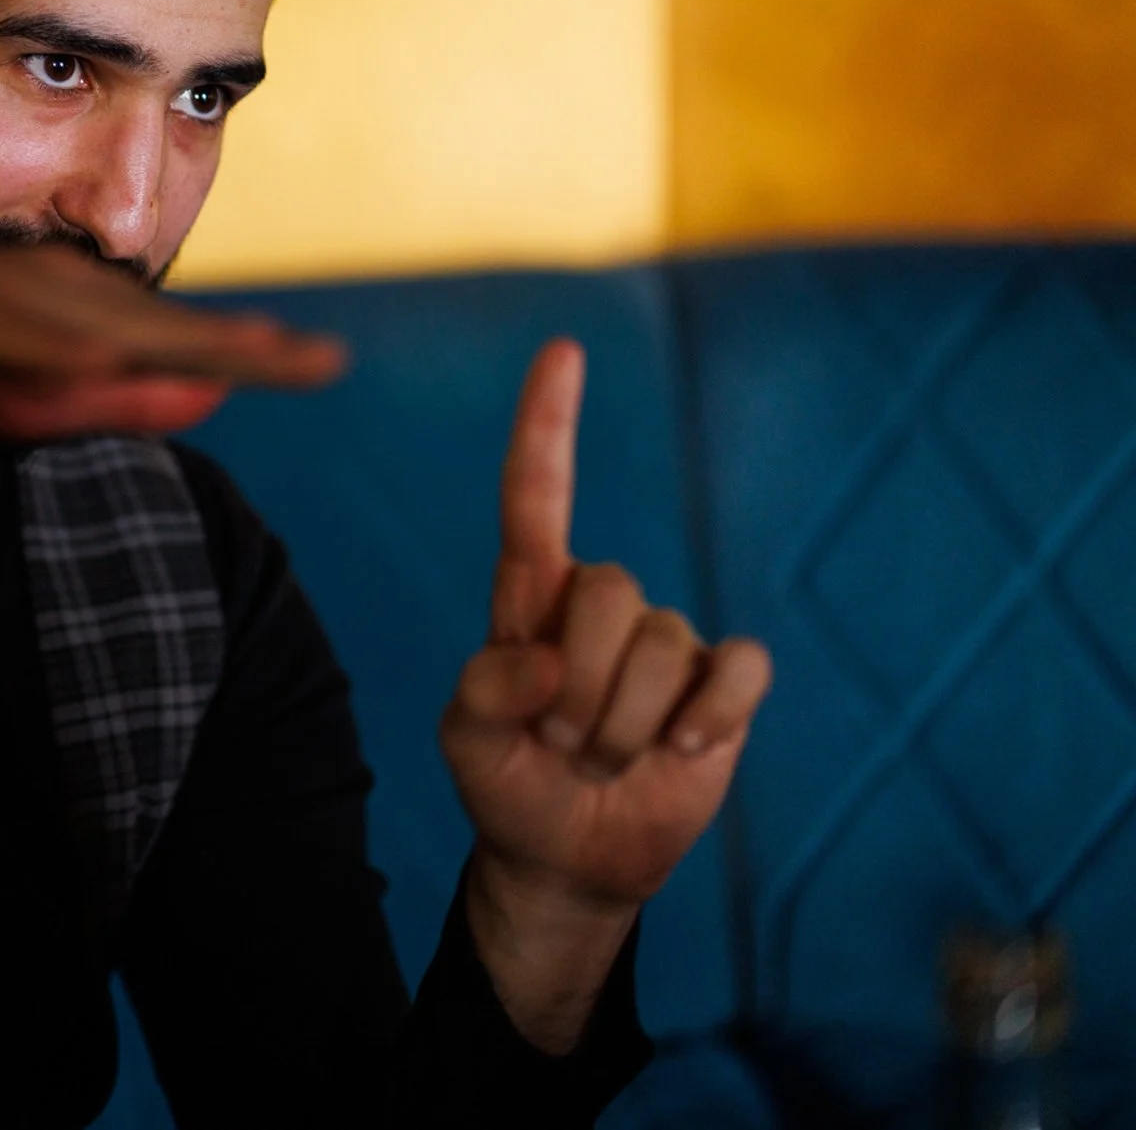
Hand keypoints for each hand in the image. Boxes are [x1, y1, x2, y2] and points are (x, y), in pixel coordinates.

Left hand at [439, 339, 771, 1046]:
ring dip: (627, 727)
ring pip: (666, 648)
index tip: (563, 351)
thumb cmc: (509, 783)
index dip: (549, 423)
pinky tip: (681, 752)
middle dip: (580, 688)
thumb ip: (485, 694)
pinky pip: (740, 671)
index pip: (536, 494)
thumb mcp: (466, 743)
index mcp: (529, 594)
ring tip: (604, 758)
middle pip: (611, 594)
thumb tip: (547, 663)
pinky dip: (710, 721)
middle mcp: (601, 602)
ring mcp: (668, 640)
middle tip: (561, 742)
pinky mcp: (724, 685)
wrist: (568, 856)